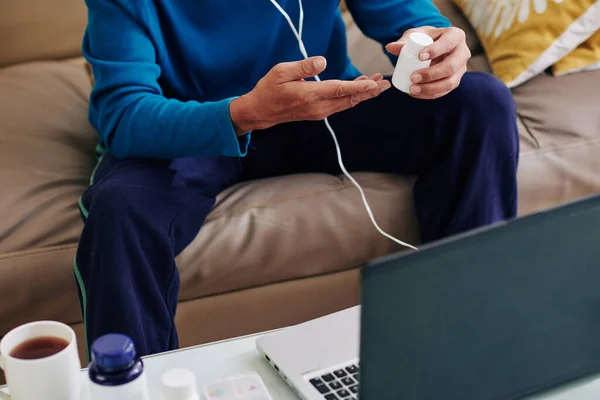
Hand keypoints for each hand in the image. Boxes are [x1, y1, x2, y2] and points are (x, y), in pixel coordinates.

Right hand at [230, 56, 389, 133]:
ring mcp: (319, 112)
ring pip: (346, 103)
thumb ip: (303, 67)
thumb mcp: (281, 72)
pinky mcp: (319, 112)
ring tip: (377, 83)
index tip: (373, 84)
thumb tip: (323, 62)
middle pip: (349, 99)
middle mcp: (318, 107)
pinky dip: (352, 97)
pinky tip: (359, 89)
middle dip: (368, 92)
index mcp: (310, 96)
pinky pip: (340, 104)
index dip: (358, 87)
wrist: (261, 112)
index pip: (339, 91)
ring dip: (362, 94)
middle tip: (384, 83)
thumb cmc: (269, 90)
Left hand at [386, 26, 470, 99]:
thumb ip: (404, 41)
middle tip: (412, 77)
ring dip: (430, 88)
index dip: (435, 50)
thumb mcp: (415, 35)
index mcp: (456, 36)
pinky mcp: (455, 81)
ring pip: (450, 82)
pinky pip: (445, 91)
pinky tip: (417, 94)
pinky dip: (430, 94)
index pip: (448, 43)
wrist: (433, 48)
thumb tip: (390, 48)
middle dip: (431, 74)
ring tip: (412, 89)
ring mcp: (461, 69)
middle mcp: (462, 53)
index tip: (419, 57)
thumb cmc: (425, 39)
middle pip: (451, 66)